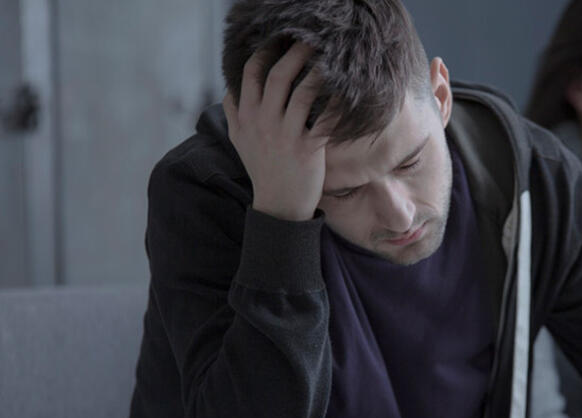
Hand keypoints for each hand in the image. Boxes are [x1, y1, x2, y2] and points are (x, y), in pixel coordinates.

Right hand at [222, 42, 330, 220]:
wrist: (278, 206)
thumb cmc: (262, 170)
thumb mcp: (239, 141)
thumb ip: (233, 113)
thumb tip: (230, 90)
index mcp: (246, 117)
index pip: (251, 74)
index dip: (266, 53)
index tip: (279, 42)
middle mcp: (263, 122)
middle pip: (278, 76)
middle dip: (296, 54)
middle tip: (311, 43)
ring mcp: (285, 135)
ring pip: (302, 92)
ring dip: (318, 72)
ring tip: (330, 61)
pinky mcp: (307, 148)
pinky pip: (325, 118)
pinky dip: (337, 103)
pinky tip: (346, 92)